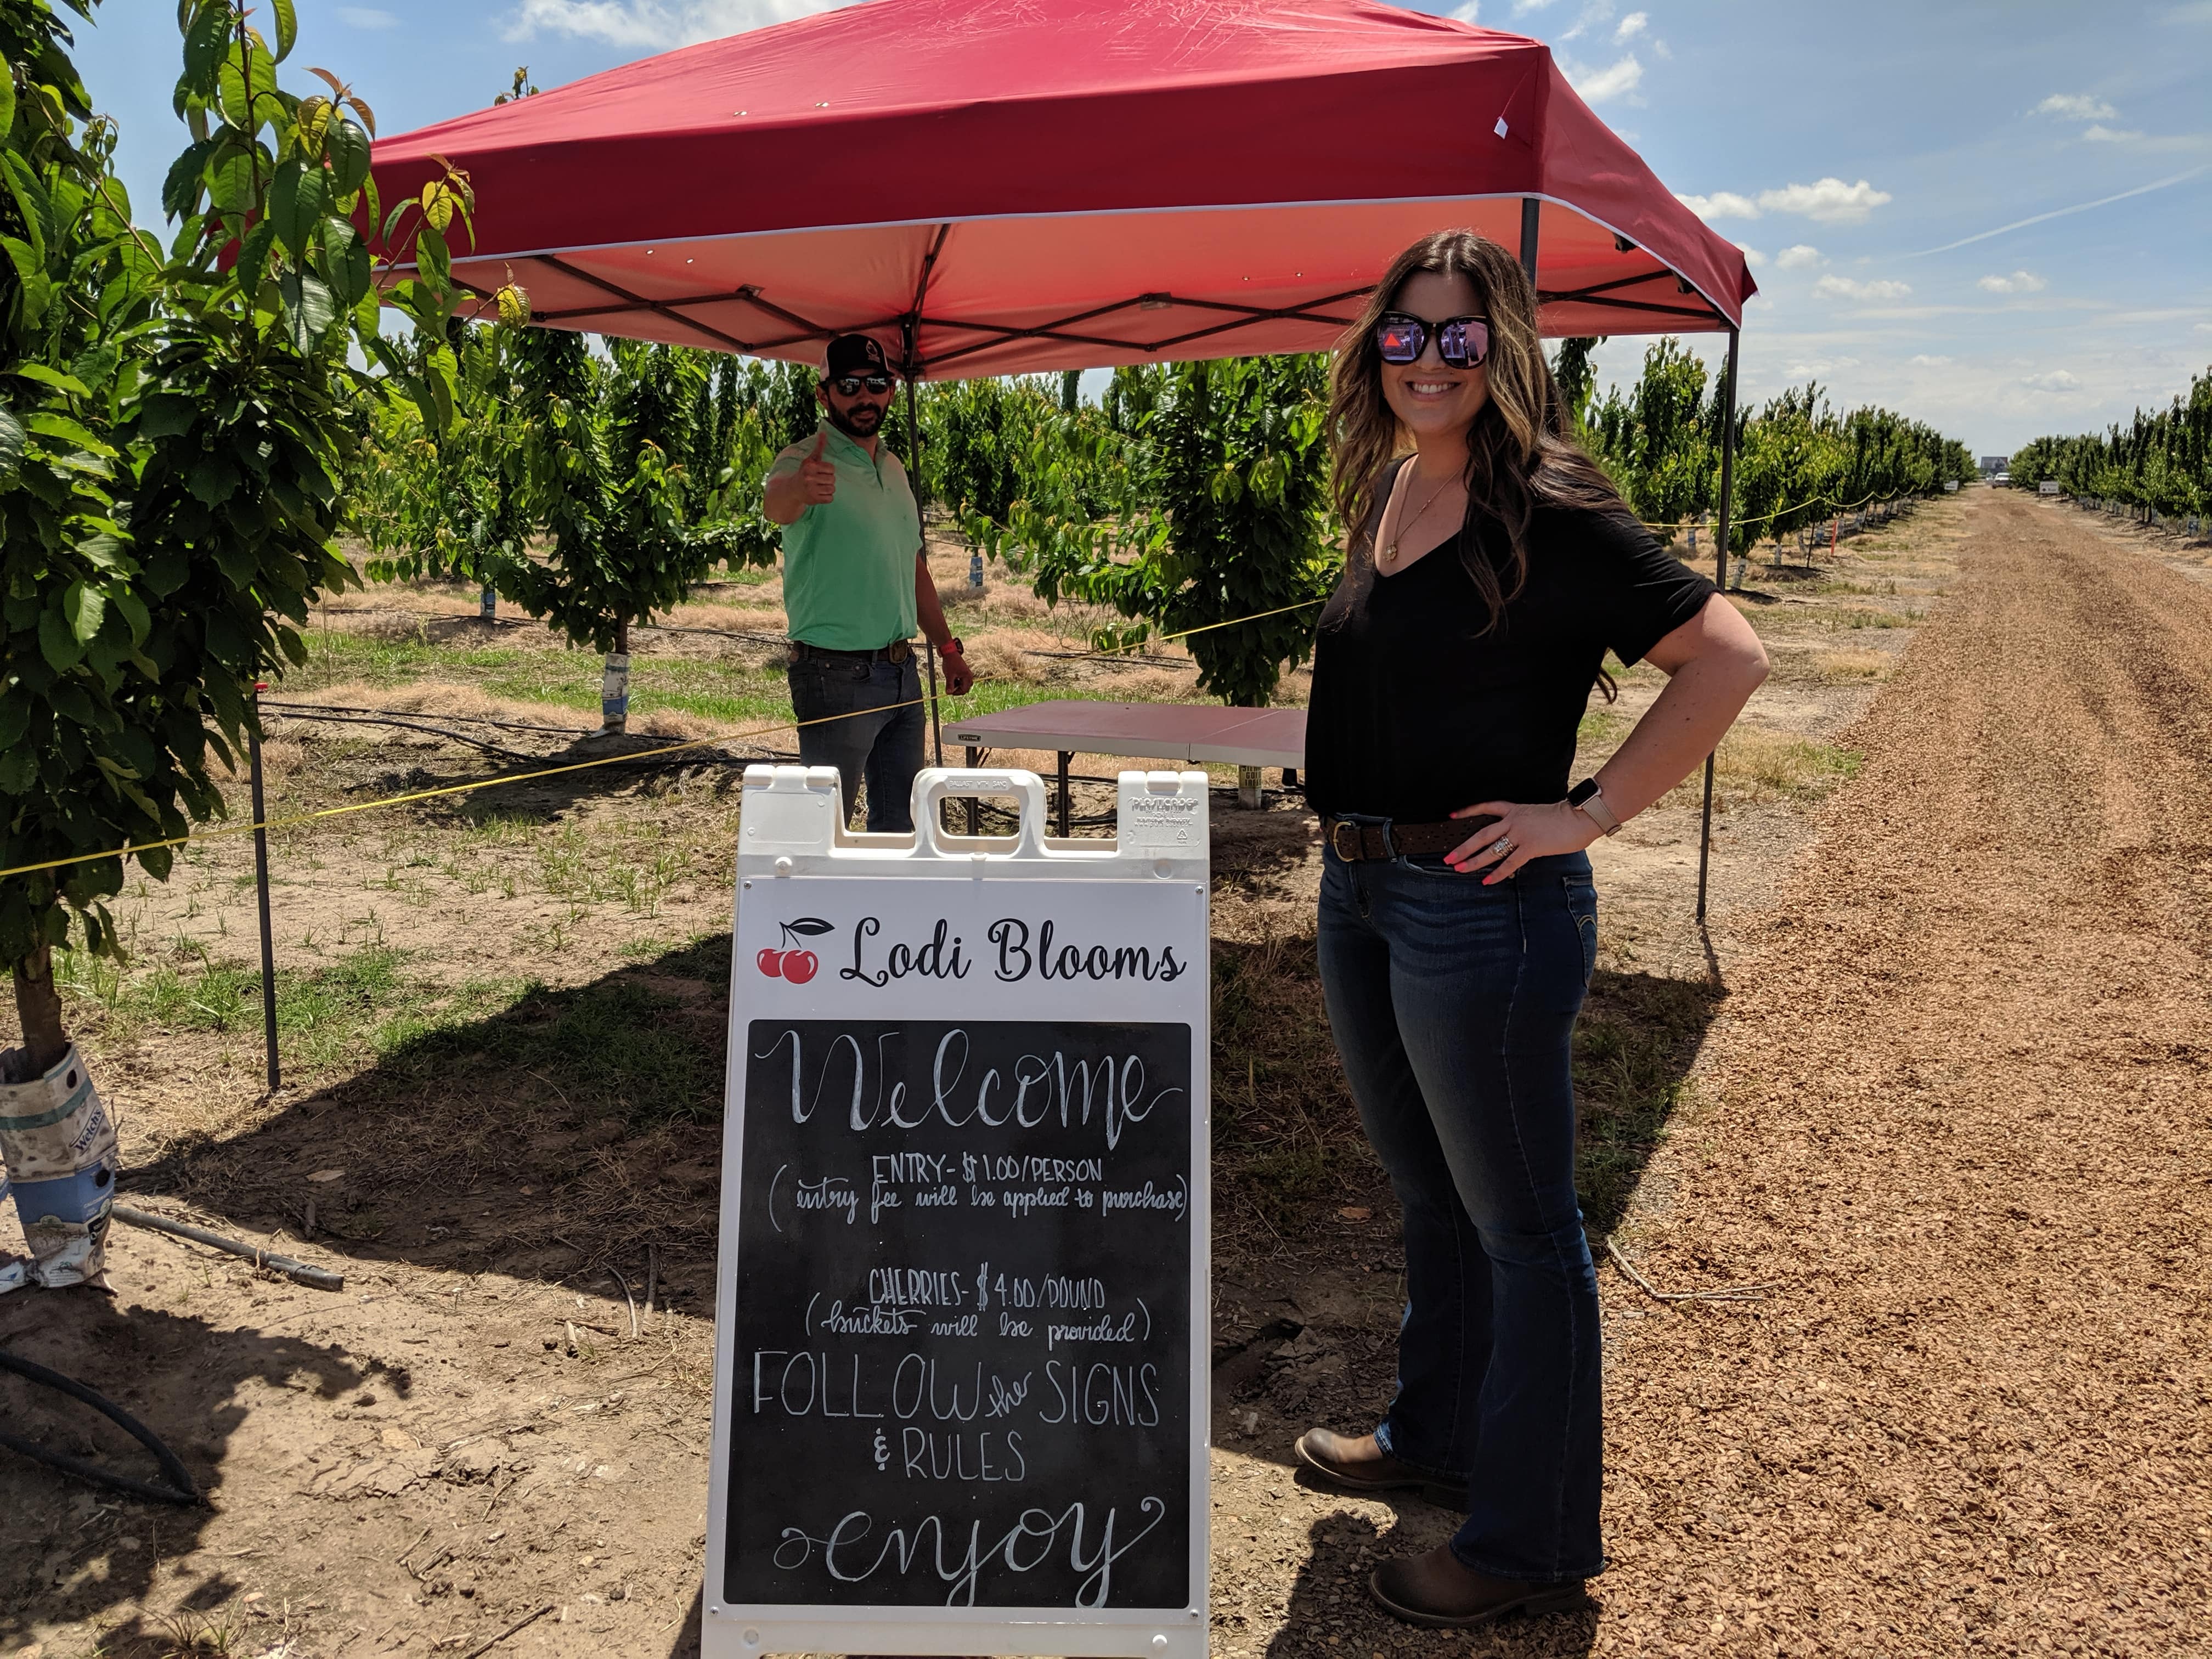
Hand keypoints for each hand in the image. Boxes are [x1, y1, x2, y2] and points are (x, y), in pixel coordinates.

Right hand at [798, 432, 836, 504]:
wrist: (793, 489)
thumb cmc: (805, 472)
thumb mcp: (810, 459)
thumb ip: (819, 447)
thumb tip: (824, 433)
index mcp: (810, 466)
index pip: (832, 468)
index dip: (828, 470)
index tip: (821, 472)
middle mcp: (809, 477)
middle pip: (833, 479)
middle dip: (828, 480)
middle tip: (819, 480)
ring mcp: (811, 489)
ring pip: (832, 489)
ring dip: (828, 489)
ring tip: (819, 487)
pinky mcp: (813, 499)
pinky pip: (830, 498)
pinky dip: (826, 497)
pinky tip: (819, 494)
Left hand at [938, 647, 973, 695]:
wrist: (950, 653)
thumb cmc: (950, 663)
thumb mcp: (949, 675)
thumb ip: (949, 685)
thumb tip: (948, 693)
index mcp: (967, 677)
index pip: (964, 690)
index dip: (956, 692)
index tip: (949, 691)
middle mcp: (969, 676)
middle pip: (965, 688)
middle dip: (957, 689)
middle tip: (949, 686)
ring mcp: (967, 674)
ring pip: (963, 685)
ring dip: (956, 685)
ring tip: (950, 680)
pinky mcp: (963, 673)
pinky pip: (961, 681)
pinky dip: (956, 681)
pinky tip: (951, 678)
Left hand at [1446, 798, 1597, 883]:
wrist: (1580, 816)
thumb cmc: (1565, 817)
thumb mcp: (1539, 815)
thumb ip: (1526, 824)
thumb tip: (1519, 837)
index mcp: (1516, 810)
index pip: (1486, 807)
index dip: (1468, 812)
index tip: (1452, 816)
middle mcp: (1514, 820)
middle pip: (1481, 834)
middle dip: (1463, 846)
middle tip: (1449, 857)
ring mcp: (1521, 833)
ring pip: (1491, 849)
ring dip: (1473, 860)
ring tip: (1459, 869)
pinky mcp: (1531, 846)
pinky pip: (1509, 862)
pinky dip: (1497, 873)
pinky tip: (1486, 880)